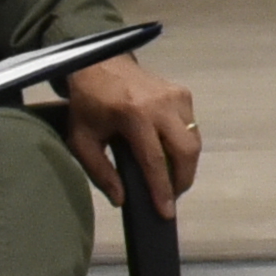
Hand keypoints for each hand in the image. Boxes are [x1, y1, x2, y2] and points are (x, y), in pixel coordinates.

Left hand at [59, 52, 203, 210]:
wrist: (99, 64)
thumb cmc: (88, 104)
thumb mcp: (82, 140)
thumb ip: (100, 172)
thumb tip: (122, 199)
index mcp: (133, 115)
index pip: (155, 161)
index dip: (162, 189)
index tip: (166, 212)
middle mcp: (161, 105)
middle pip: (186, 151)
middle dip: (183, 180)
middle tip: (171, 196)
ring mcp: (177, 97)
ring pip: (194, 141)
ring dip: (186, 164)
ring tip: (170, 178)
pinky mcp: (183, 93)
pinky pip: (192, 127)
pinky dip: (184, 146)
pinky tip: (169, 153)